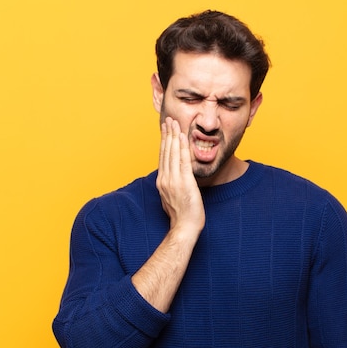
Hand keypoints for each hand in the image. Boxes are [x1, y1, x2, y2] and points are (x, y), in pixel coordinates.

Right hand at [157, 117, 204, 234]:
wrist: (184, 228)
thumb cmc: (181, 216)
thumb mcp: (171, 198)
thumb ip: (170, 186)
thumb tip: (170, 179)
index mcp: (162, 182)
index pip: (162, 157)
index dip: (164, 141)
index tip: (165, 130)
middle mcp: (165, 179)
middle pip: (165, 152)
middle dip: (167, 134)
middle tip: (169, 120)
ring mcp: (174, 180)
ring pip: (172, 153)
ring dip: (174, 136)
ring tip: (175, 123)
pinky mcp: (184, 183)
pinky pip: (182, 161)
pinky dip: (182, 148)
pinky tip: (182, 137)